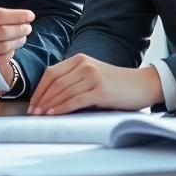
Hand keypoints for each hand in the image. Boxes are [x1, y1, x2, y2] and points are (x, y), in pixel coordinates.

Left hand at [27, 55, 162, 114]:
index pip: (52, 73)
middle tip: (33, 112)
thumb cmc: (116, 84)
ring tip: (40, 115)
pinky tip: (54, 114)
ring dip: (49, 105)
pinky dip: (62, 108)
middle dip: (41, 99)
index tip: (32, 102)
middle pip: (55, 83)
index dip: (39, 88)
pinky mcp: (101, 91)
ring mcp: (93, 77)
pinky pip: (75, 100)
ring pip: (63, 91)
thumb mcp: (93, 75)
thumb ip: (74, 79)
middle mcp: (85, 65)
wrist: (143, 84)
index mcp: (80, 59)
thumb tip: (50, 95)